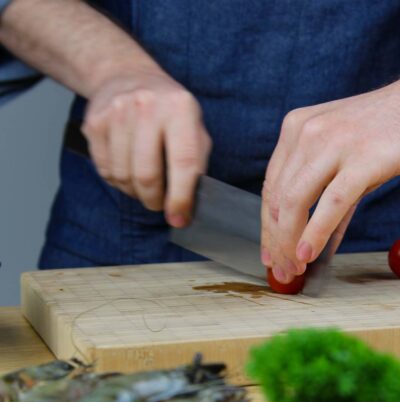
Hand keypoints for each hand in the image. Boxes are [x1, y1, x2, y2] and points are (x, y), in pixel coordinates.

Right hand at [82, 70, 210, 226]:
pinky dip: (118, 182)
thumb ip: (197, 163)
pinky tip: (128, 172)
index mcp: (181, 109)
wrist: (128, 77)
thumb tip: (189, 205)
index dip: (181, 197)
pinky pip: (105, 170)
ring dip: (135, 193)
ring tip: (145, 187)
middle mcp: (148, 108)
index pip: (184, 163)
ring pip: (123, 176)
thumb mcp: (195, 128)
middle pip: (147, 175)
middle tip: (160, 205)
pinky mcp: (94, 123)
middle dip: (155, 200)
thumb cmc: (170, 111)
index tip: (179, 218)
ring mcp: (117, 113)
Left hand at [261, 75, 399, 282]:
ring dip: (290, 243)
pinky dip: (316, 232)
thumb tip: (313, 243)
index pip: (271, 188)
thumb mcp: (348, 158)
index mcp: (297, 128)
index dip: (268, 227)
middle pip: (278, 199)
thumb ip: (328, 197)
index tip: (269, 254)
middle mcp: (308, 132)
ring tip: (294, 269)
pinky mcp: (363, 157)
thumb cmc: (392, 130)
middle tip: (282, 271)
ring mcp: (335, 142)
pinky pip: (332, 203)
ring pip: (296, 201)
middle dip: (276, 242)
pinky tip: (309, 255)